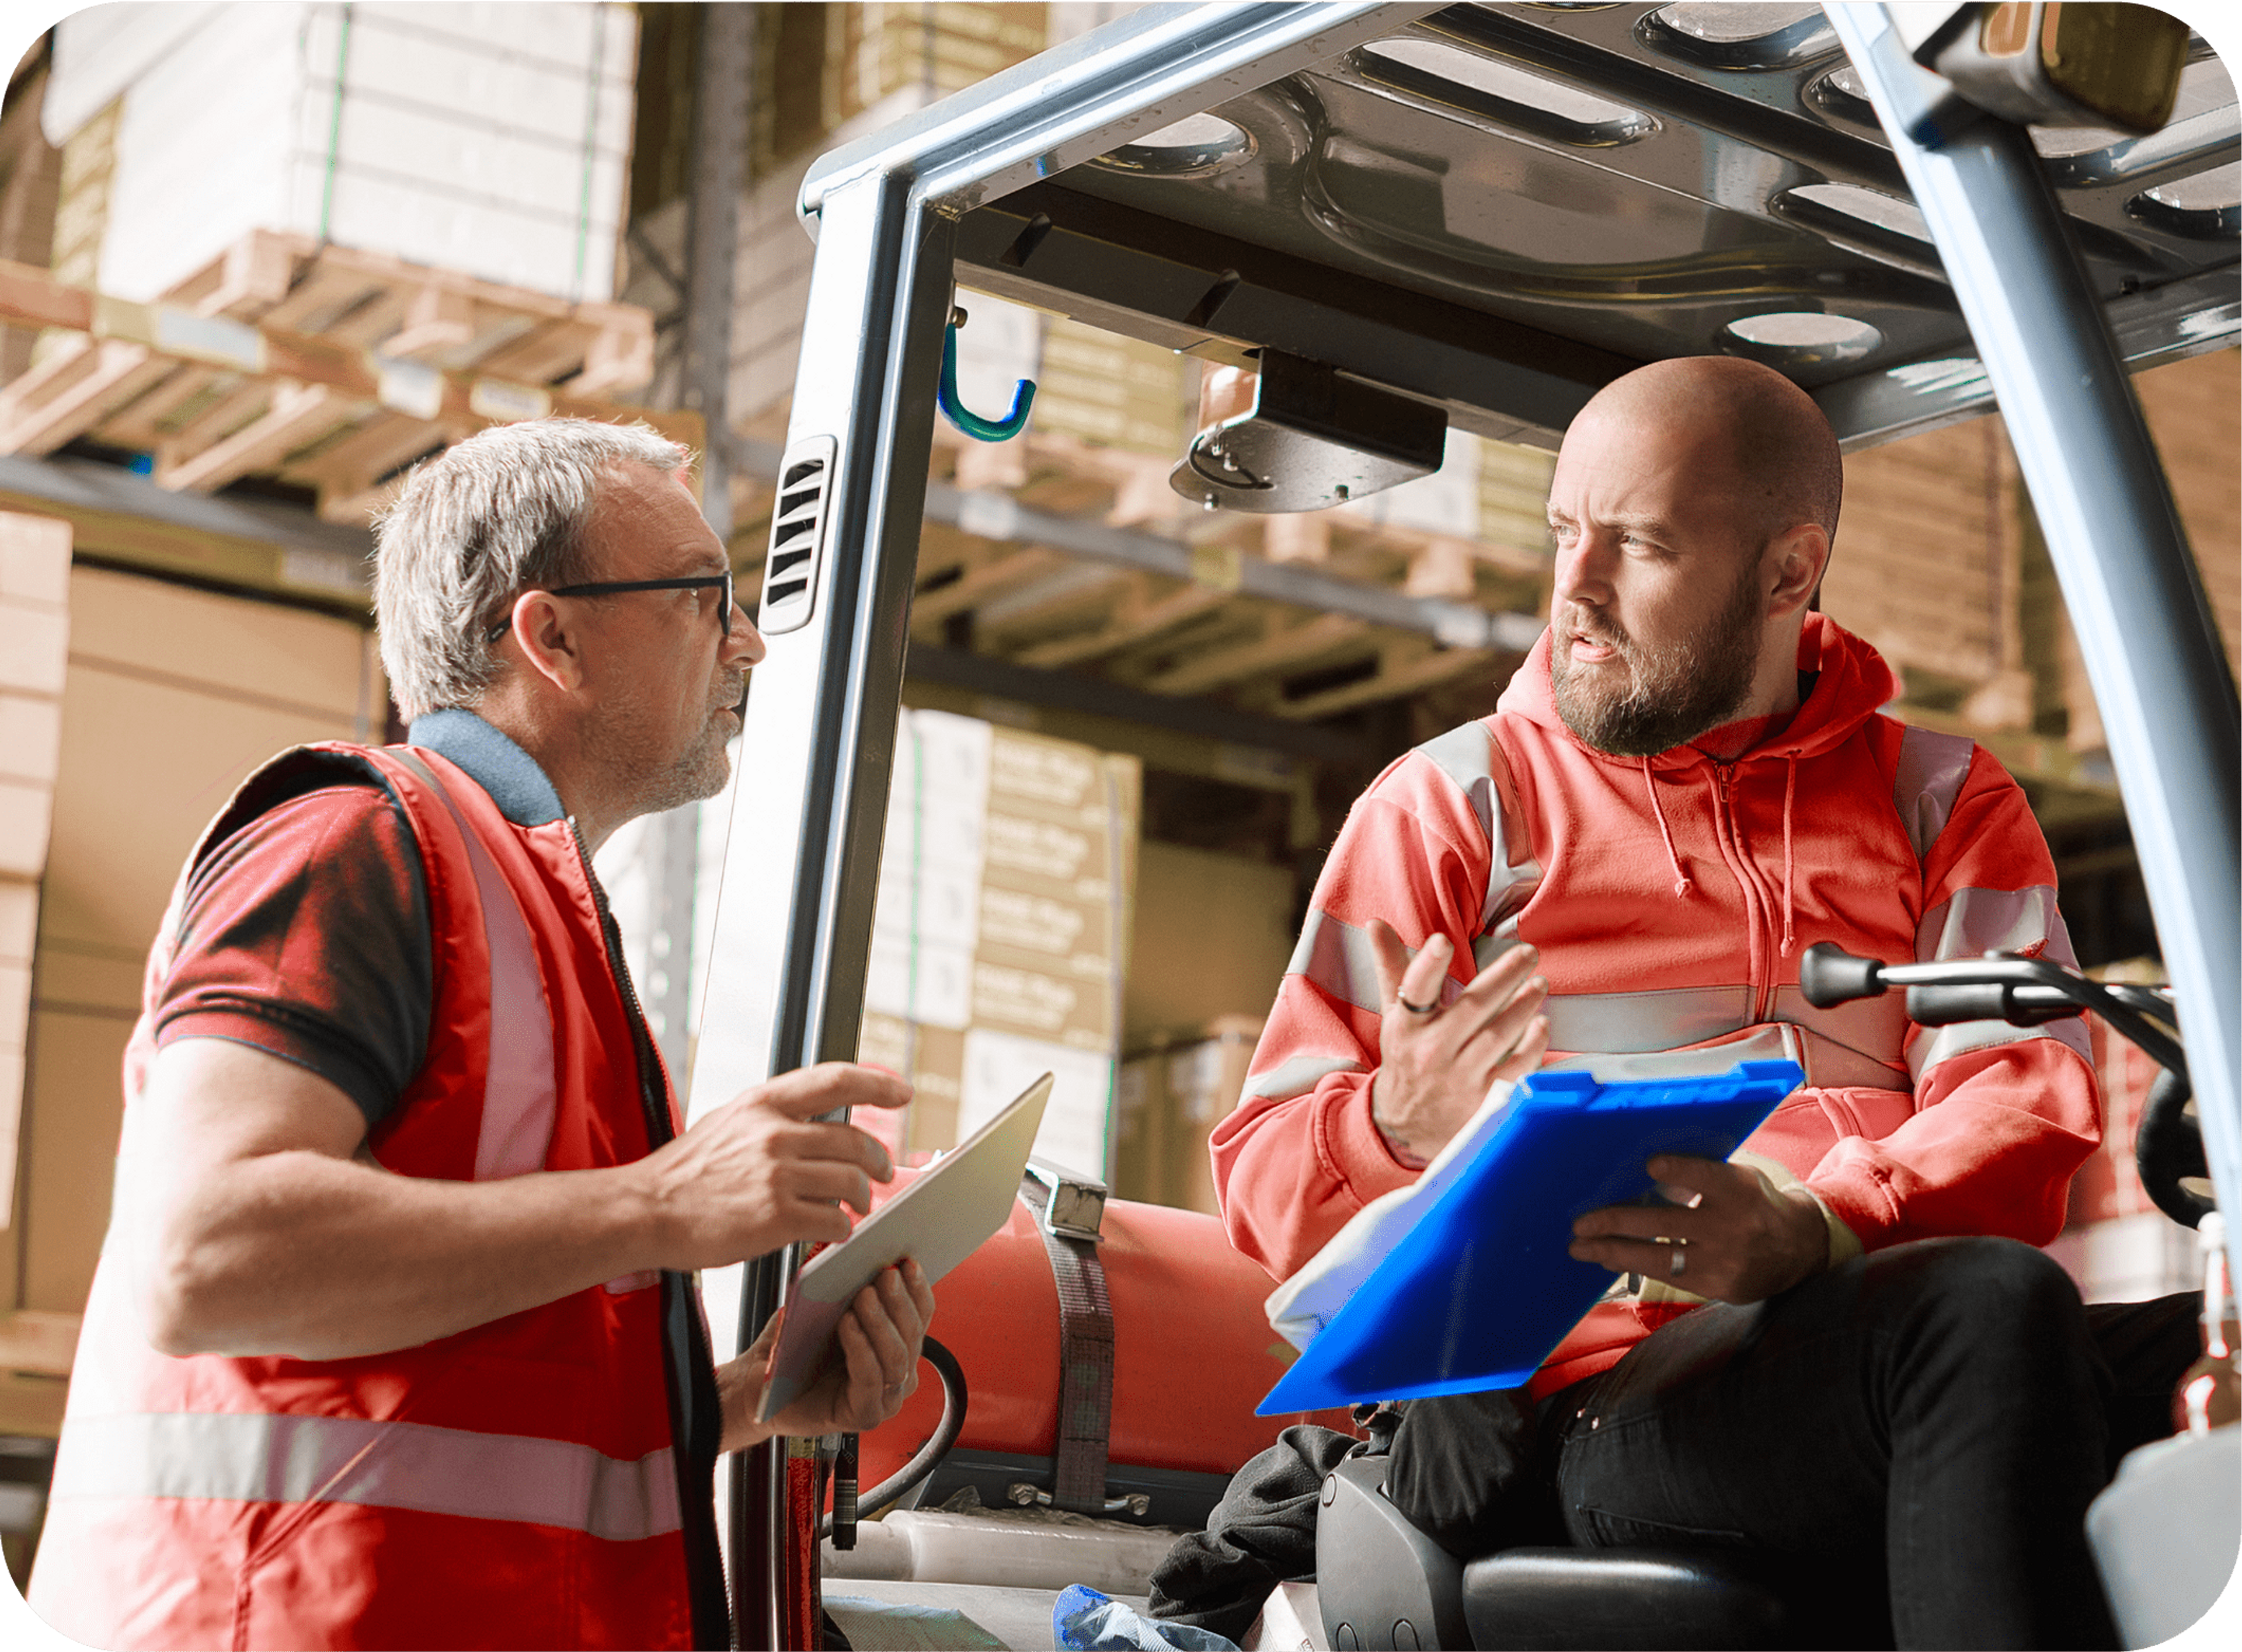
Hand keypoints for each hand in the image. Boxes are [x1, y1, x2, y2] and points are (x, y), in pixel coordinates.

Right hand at [636, 1062, 907, 1271]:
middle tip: (884, 1172)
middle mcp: (775, 1133)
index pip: (836, 1079)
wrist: (646, 1211)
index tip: (902, 1092)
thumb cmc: (684, 1173)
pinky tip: (833, 1231)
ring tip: (856, 1208)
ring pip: (851, 1181)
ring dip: (862, 1198)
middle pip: (855, 1139)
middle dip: (879, 1159)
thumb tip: (812, 1121)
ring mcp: (777, 1175)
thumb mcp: (727, 1122)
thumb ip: (771, 1118)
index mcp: (764, 1103)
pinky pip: (834, 1220)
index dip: (877, 1084)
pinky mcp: (776, 1217)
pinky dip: (842, 1228)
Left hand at [718, 1259, 936, 1450]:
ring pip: (897, 1356)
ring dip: (881, 1322)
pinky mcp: (864, 1416)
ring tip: (864, 1296)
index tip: (907, 1261)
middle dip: (899, 1301)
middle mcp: (898, 1374)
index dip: (917, 1287)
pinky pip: (872, 1380)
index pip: (921, 1314)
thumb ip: (852, 1290)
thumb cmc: (794, 1348)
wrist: (758, 1384)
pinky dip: (862, 1348)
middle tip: (885, 1274)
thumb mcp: (827, 1310)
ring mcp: (885, 1398)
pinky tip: (849, 1325)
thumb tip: (870, 1259)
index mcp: (897, 1345)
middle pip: (913, 1334)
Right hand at [1366, 921, 1548, 1164]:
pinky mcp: (1484, 1098)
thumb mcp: (1394, 1015)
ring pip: (1498, 1035)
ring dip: (1524, 1005)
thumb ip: (1392, 967)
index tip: (1441, 942)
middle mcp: (1431, 1051)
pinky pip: (1516, 1067)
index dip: (1427, 966)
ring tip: (1540, 982)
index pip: (1414, 991)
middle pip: (1472, 1007)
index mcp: (1407, 1026)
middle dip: (1505, 975)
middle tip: (1528, 952)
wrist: (1406, 1126)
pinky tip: (1542, 1024)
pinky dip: (1532, 1045)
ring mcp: (1460, 1077)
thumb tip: (1376, 924)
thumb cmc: (1407, 1057)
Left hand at [1568, 1156, 1828, 1303]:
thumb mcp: (1737, 1179)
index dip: (1678, 1171)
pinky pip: (1668, 1277)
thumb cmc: (1753, 1202)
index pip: (1706, 1177)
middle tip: (1580, 1223)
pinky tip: (1609, 1259)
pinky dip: (1634, 1266)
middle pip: (1667, 1222)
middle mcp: (1733, 1226)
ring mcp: (1725, 1261)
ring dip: (1613, 1252)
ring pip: (1659, 1257)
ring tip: (1580, 1248)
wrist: (1799, 1248)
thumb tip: (1640, 1175)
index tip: (1649, 1164)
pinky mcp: (1719, 1287)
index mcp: (1739, 1189)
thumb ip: (1699, 1176)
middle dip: (1617, 1221)